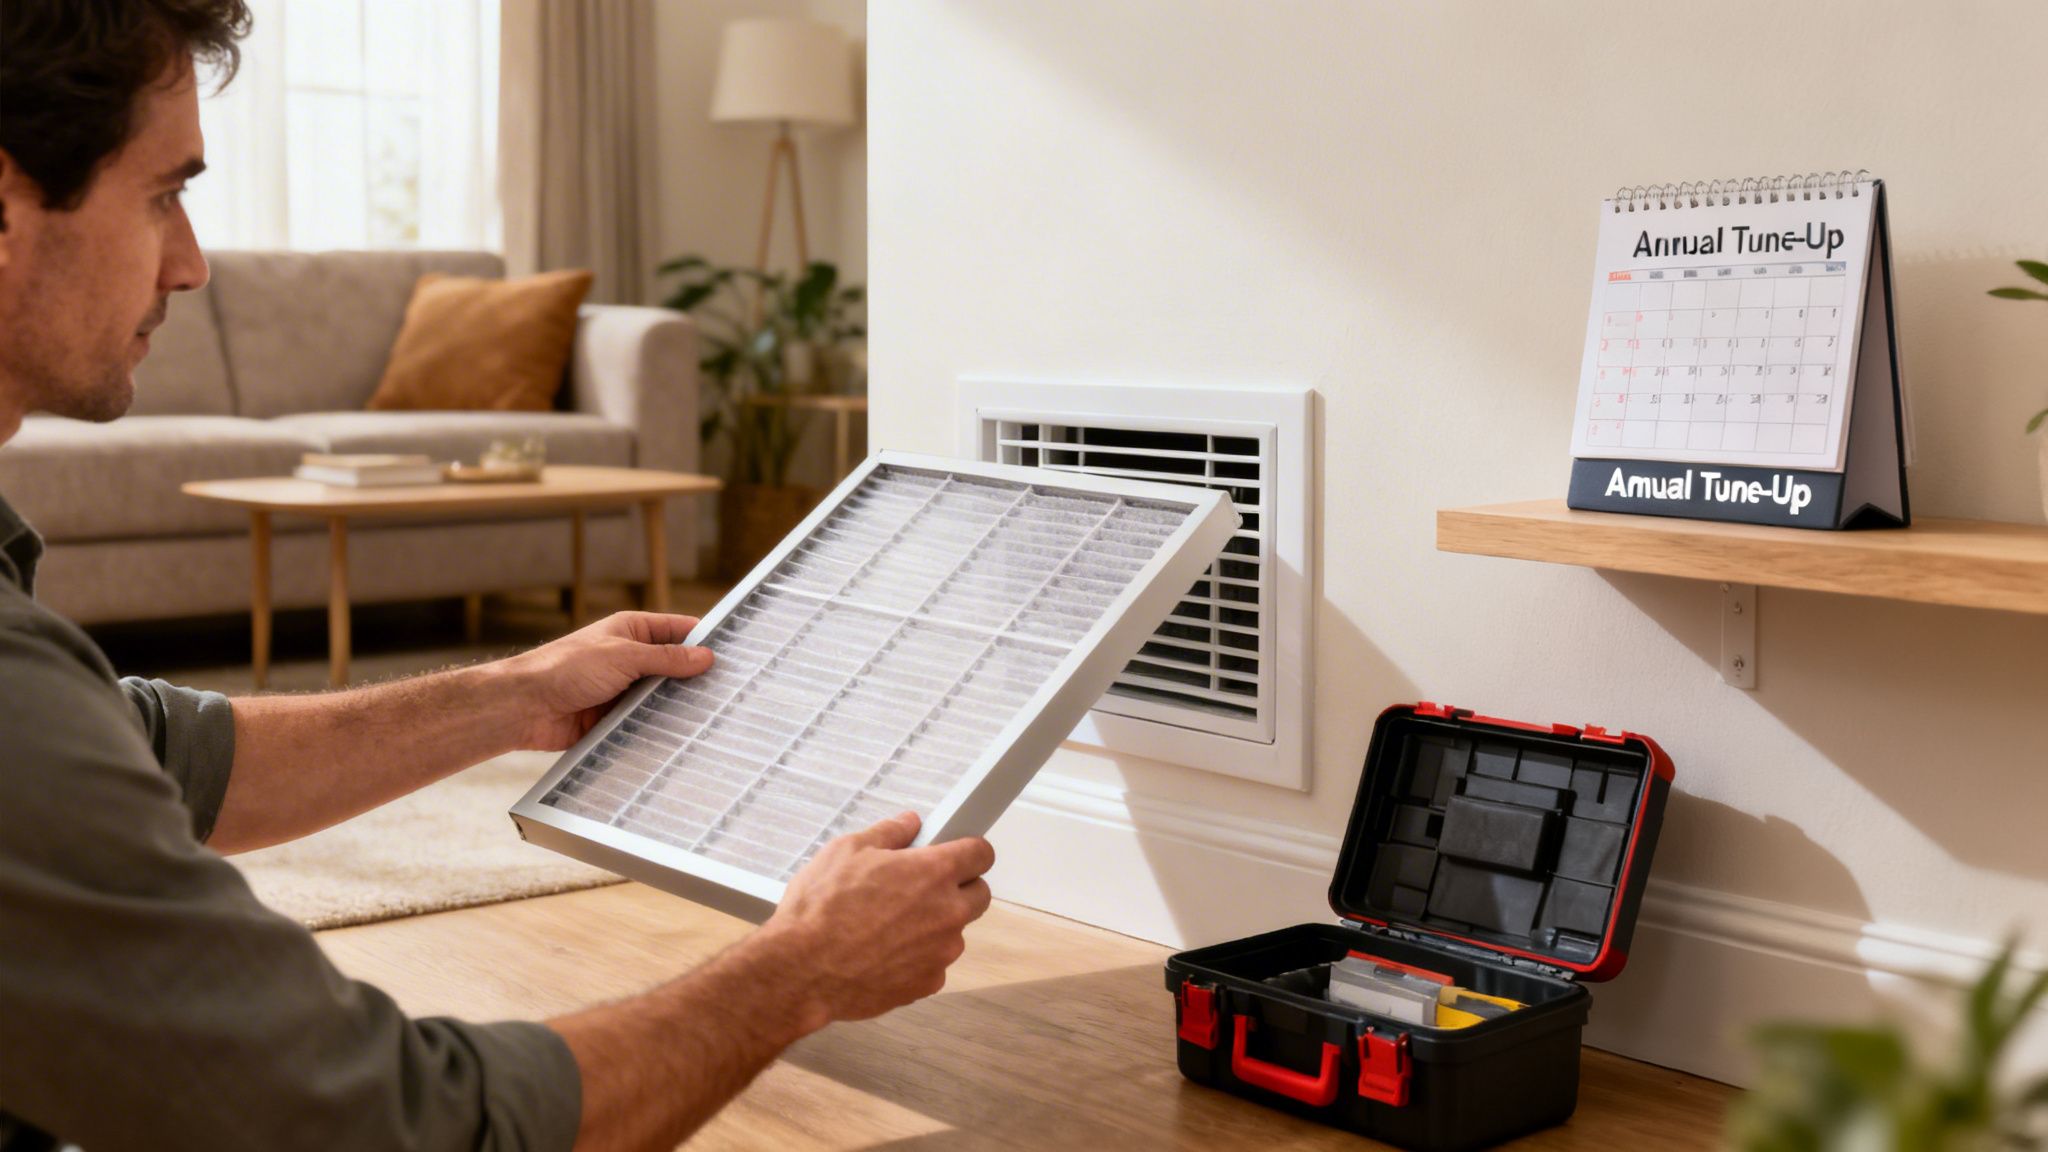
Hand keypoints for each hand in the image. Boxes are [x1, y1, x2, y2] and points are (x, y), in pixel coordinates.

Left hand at [500, 611, 714, 750]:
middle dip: (697, 678)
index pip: (678, 631)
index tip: (735, 654)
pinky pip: (646, 722)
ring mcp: (624, 690)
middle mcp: (630, 659)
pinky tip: (684, 737)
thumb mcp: (623, 656)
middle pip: (675, 667)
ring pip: (662, 697)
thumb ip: (666, 658)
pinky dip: (661, 728)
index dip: (705, 640)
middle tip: (733, 691)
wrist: (524, 707)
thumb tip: (705, 657)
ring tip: (716, 717)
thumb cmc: (564, 669)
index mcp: (631, 632)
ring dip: (679, 706)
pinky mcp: (615, 719)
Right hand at [759, 812, 995, 1033]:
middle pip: (979, 894)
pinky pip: (934, 964)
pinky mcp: (927, 983)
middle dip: (958, 888)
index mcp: (934, 872)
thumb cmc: (821, 909)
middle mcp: (948, 913)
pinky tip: (882, 952)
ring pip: (953, 932)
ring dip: (934, 926)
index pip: (981, 853)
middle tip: (921, 888)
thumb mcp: (846, 850)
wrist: (801, 971)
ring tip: (888, 925)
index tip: (956, 853)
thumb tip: (908, 824)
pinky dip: (916, 958)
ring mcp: (941, 952)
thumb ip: (888, 833)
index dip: (968, 850)